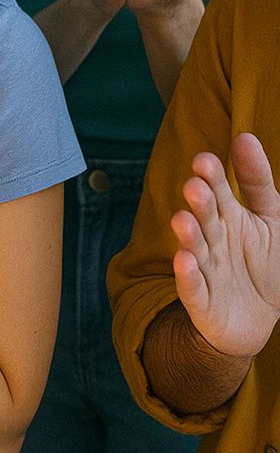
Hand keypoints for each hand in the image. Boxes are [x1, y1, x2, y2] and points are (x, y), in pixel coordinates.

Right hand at [171, 134, 279, 357]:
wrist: (258, 316)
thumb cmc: (264, 262)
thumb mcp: (270, 218)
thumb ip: (256, 180)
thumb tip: (245, 136)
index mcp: (228, 217)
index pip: (218, 192)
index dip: (211, 177)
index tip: (204, 161)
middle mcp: (213, 240)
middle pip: (205, 219)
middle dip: (199, 205)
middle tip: (195, 188)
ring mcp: (206, 270)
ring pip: (195, 250)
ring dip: (188, 237)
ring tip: (182, 221)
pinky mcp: (203, 302)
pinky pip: (194, 289)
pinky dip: (188, 277)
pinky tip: (183, 261)